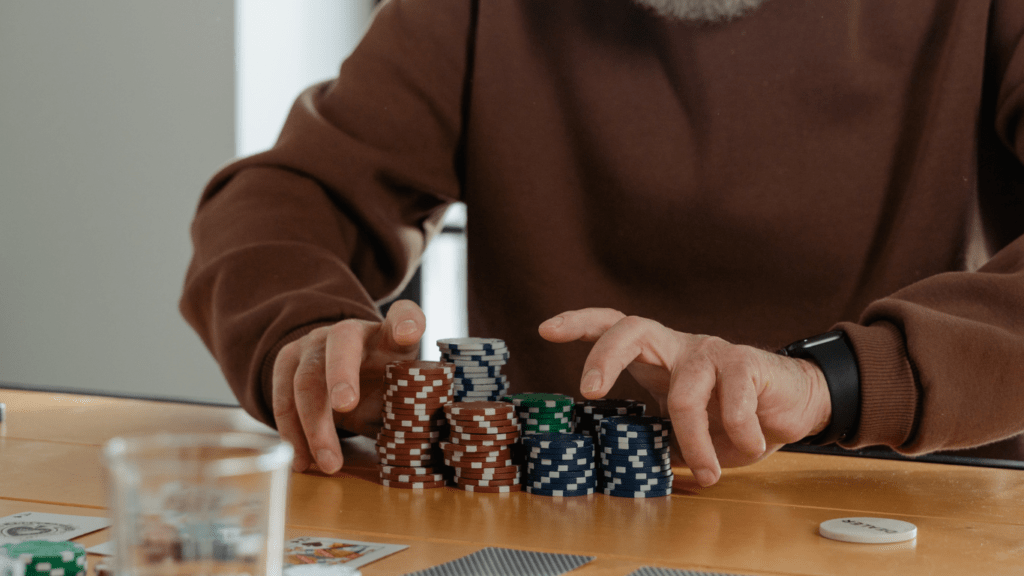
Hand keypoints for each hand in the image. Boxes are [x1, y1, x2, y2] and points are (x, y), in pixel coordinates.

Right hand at [272, 299, 424, 473]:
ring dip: (314, 423)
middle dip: (341, 372)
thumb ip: (413, 408)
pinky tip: (302, 460)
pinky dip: (291, 431)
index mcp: (391, 337)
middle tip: (345, 406)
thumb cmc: (382, 387)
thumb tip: (423, 442)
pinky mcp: (289, 361)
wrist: (344, 380)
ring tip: (328, 463)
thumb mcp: (403, 394)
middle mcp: (352, 332)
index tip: (407, 333)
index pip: (405, 315)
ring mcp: (316, 343)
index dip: (406, 321)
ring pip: (307, 375)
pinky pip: (282, 395)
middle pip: (343, 341)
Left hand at [539, 308, 830, 486]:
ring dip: (694, 441)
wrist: (798, 407)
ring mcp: (713, 351)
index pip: (614, 327)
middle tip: (589, 390)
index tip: (545, 330)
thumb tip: (628, 466)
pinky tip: (749, 445)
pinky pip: (733, 405)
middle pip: (632, 328)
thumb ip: (661, 439)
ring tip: (707, 474)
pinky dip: (739, 437)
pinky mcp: (748, 363)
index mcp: (660, 358)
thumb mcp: (689, 432)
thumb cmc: (736, 418)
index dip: (579, 324)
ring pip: (685, 394)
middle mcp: (681, 347)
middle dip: (604, 356)